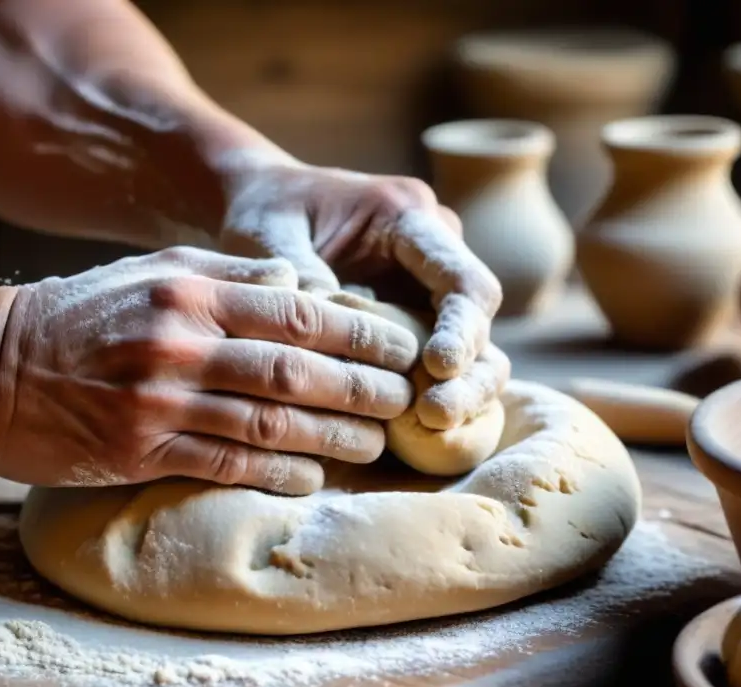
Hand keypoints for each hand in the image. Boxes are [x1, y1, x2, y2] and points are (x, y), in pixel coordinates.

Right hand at [0, 248, 419, 492]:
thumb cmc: (75, 314)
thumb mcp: (148, 271)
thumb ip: (228, 273)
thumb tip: (303, 283)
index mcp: (189, 290)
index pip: (300, 310)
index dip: (363, 332)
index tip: (406, 348)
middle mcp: (180, 343)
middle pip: (296, 370)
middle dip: (363, 389)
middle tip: (408, 401)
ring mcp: (158, 400)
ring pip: (268, 423)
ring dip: (332, 439)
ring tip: (376, 446)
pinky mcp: (137, 450)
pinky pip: (223, 466)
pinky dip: (275, 475)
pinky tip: (312, 481)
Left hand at [219, 158, 506, 427]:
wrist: (263, 202)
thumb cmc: (265, 212)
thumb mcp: (269, 236)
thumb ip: (299, 279)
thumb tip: (322, 339)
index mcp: (407, 216)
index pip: (461, 276)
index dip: (461, 326)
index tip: (438, 367)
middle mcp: (433, 250)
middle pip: (478, 317)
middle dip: (469, 370)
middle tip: (438, 413)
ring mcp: (427, 286)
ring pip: (473, 346)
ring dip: (462, 390)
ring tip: (435, 426)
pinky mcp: (415, 319)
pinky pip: (442, 361)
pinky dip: (436, 392)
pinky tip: (420, 430)